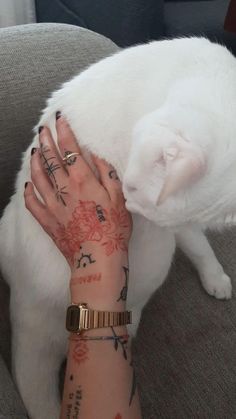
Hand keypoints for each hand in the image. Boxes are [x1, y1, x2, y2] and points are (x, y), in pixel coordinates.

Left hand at [24, 114, 131, 306]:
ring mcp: (52, 205)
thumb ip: (106, 173)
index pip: (69, 149)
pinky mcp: (47, 220)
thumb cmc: (113, 230)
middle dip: (46, 141)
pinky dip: (28, 191)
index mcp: (83, 180)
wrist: (98, 259)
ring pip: (38, 177)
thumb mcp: (119, 198)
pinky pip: (32, 203)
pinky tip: (27, 184)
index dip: (64, 132)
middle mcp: (64, 189)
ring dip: (35, 161)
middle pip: (50, 159)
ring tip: (35, 150)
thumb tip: (95, 155)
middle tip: (42, 129)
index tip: (59, 119)